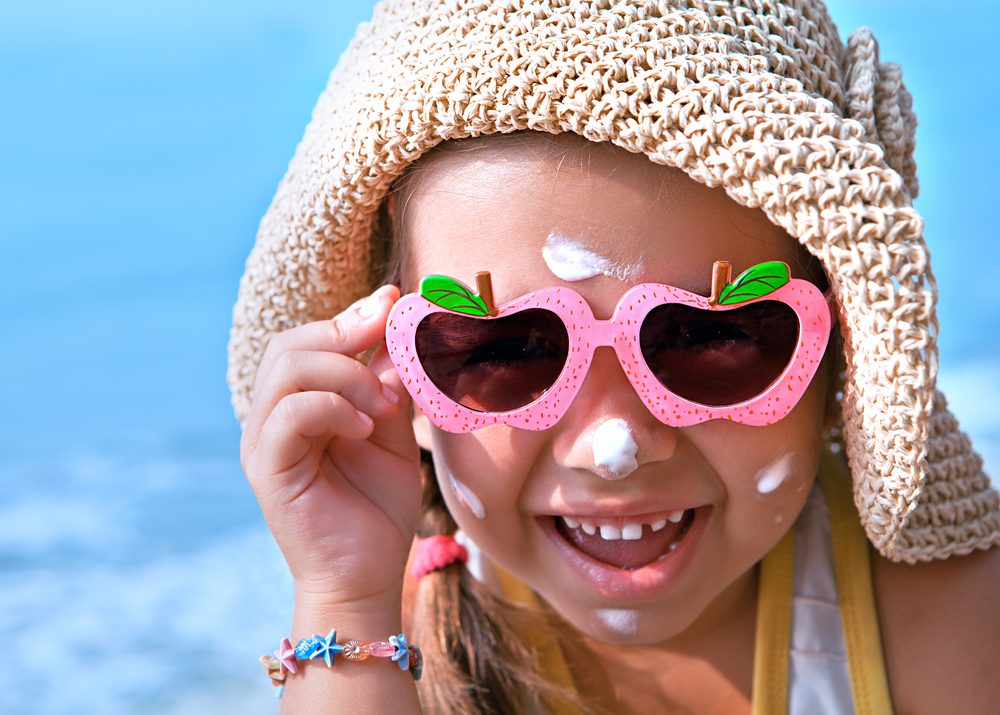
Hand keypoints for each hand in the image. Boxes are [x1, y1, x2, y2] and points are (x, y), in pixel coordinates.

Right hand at [240, 284, 421, 611]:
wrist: (366, 576)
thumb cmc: (378, 507)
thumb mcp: (393, 431)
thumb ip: (388, 382)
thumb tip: (397, 321)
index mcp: (299, 405)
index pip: (310, 340)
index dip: (351, 315)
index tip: (396, 298)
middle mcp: (272, 418)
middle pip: (290, 344)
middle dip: (346, 331)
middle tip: (392, 341)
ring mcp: (263, 442)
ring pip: (287, 370)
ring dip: (346, 373)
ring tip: (385, 403)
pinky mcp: (266, 469)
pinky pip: (289, 413)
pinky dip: (333, 407)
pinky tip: (366, 425)